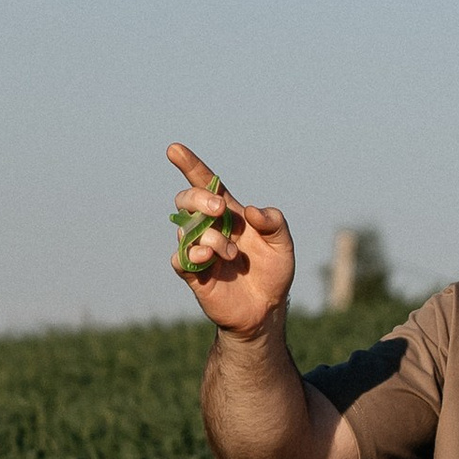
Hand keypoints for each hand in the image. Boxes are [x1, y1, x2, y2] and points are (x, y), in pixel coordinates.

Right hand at [165, 144, 296, 336]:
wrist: (267, 309)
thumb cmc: (273, 272)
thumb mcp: (284, 244)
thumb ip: (274, 222)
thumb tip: (251, 211)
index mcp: (230, 215)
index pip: (207, 184)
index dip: (190, 166)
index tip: (174, 149)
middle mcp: (210, 228)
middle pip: (187, 201)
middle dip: (199, 199)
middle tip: (220, 210)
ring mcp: (200, 251)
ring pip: (186, 230)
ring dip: (210, 236)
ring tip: (232, 254)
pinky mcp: (194, 274)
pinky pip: (179, 258)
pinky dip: (192, 253)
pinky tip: (210, 257)